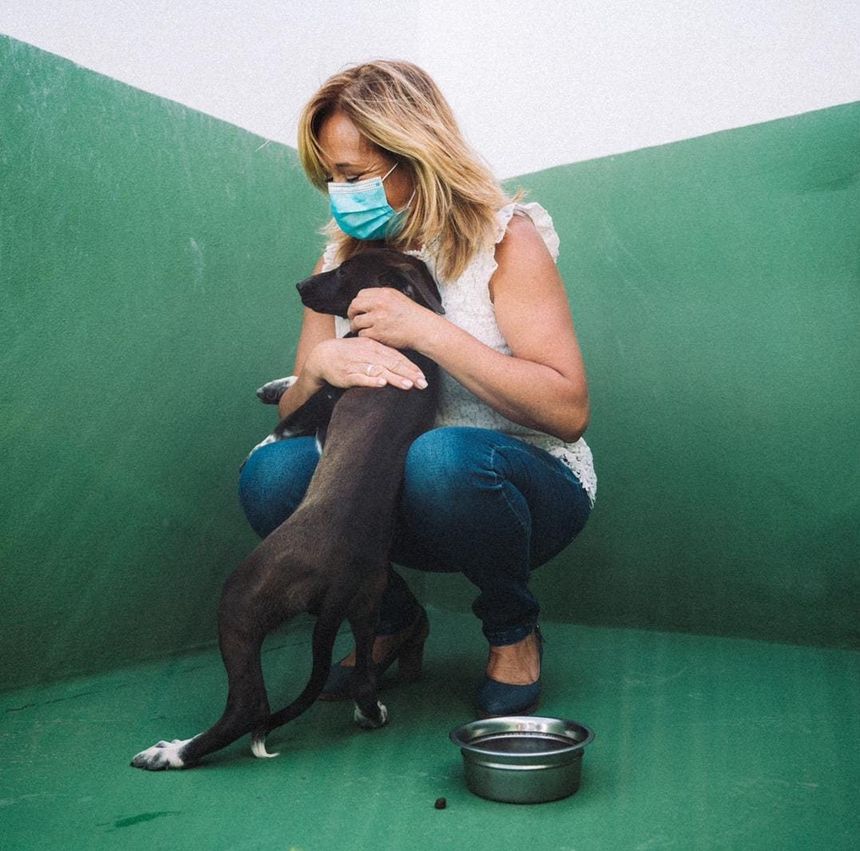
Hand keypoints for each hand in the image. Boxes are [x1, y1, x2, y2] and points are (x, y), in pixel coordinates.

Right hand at [305, 337, 427, 390]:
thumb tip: (403, 363)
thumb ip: (384, 355)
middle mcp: (368, 354)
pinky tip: (382, 383)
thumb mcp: (367, 349)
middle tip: (422, 383)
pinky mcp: (347, 374)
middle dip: (408, 374)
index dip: (410, 367)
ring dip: (394, 378)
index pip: (396, 357)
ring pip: (379, 370)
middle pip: (391, 364)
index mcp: (374, 347)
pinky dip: (371, 380)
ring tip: (408, 385)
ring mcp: (358, 364)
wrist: (323, 355)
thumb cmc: (349, 353)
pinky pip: (360, 377)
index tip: (423, 376)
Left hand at [347, 287, 436, 350]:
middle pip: (354, 306)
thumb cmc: (413, 317)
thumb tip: (368, 301)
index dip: (358, 303)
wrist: (423, 329)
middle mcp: (380, 304)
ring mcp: (378, 318)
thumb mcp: (399, 298)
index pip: (361, 294)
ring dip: (356, 326)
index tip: (358, 308)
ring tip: (361, 329)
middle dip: (352, 313)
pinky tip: (370, 336)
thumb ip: (382, 298)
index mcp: (384, 294)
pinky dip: (364, 336)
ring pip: (356, 321)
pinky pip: (362, 334)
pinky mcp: (378, 332)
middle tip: (354, 318)